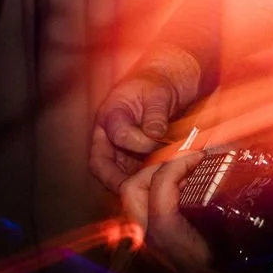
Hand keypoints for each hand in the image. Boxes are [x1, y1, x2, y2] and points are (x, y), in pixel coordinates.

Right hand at [88, 69, 182, 192]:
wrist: (170, 86)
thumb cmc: (159, 84)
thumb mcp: (158, 93)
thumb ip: (155, 114)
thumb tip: (154, 134)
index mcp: (111, 115)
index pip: (116, 135)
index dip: (138, 142)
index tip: (159, 140)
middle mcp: (110, 137)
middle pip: (103, 165)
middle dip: (120, 180)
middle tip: (143, 188)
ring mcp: (121, 151)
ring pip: (118, 176)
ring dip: (135, 184)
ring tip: (157, 186)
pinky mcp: (135, 161)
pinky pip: (135, 178)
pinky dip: (147, 183)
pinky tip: (165, 184)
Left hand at [118, 150, 226, 272]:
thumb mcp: (230, 237)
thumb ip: (225, 204)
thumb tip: (221, 168)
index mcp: (166, 233)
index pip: (160, 183)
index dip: (180, 162)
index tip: (201, 157)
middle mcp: (149, 237)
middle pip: (133, 189)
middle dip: (156, 169)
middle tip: (184, 164)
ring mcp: (147, 243)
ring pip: (134, 201)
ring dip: (154, 182)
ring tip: (183, 177)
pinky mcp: (152, 247)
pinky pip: (145, 213)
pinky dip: (158, 198)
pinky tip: (183, 196)